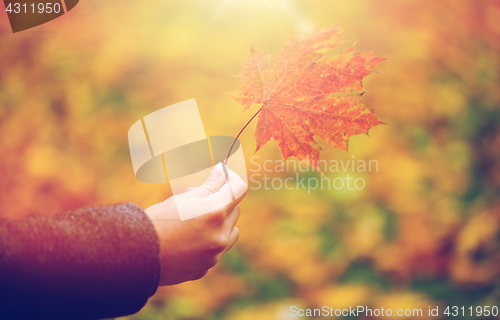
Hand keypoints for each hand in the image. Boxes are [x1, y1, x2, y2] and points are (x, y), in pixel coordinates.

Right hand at [145, 163, 246, 285]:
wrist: (134, 255)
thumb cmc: (156, 221)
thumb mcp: (182, 199)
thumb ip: (208, 187)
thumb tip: (223, 173)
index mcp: (215, 213)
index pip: (239, 189)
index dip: (232, 178)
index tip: (223, 174)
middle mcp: (219, 235)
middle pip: (235, 211)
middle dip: (223, 201)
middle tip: (199, 197)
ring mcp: (213, 255)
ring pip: (231, 233)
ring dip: (221, 224)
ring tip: (197, 220)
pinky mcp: (205, 268)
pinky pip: (216, 251)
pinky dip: (208, 242)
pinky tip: (187, 240)